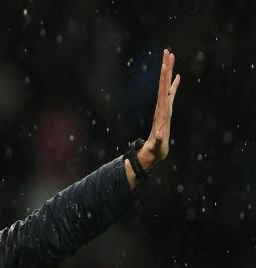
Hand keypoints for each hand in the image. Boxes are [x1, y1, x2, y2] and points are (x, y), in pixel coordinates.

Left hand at [139, 48, 180, 168]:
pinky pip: (171, 95)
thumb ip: (158, 141)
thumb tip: (159, 135)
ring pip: (166, 86)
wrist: (151, 153)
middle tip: (167, 52)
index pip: (163, 91)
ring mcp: (163, 108)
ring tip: (171, 58)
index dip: (165, 77)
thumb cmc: (156, 150)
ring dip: (169, 72)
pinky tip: (177, 77)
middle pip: (163, 84)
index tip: (166, 64)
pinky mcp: (166, 112)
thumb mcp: (157, 146)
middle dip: (166, 68)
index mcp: (161, 112)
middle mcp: (162, 107)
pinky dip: (174, 85)